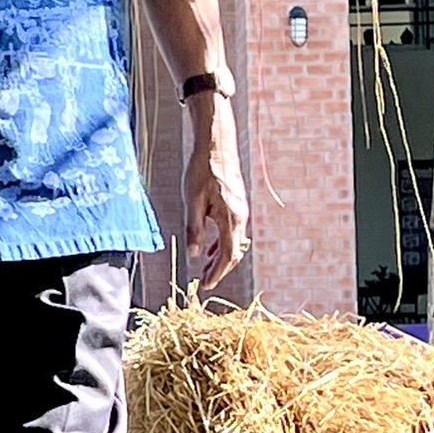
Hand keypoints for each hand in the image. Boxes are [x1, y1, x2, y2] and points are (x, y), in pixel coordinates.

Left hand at [185, 96, 249, 289]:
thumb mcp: (192, 202)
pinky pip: (232, 231)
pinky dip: (222, 243)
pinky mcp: (237, 205)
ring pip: (233, 242)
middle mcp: (240, 217)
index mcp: (230, 218)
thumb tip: (194, 255)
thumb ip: (194, 229)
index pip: (227, 255)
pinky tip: (209, 249)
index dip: (217, 273)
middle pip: (233, 252)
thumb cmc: (202, 171)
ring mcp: (241, 211)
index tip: (205, 286)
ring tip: (205, 270)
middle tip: (203, 282)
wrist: (217, 146)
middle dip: (219, 269)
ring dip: (220, 257)